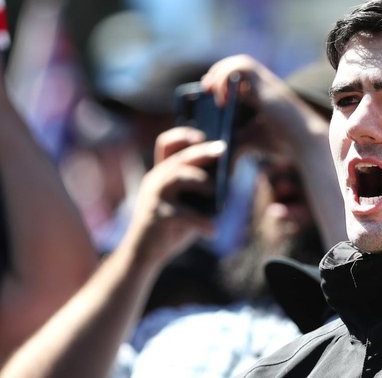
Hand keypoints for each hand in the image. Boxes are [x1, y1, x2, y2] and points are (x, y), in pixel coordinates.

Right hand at [120, 127, 220, 272]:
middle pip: (180, 156)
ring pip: (179, 176)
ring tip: (217, 191)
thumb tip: (229, 172)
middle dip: (204, 151)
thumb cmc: (170, 227)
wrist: (143, 256)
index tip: (202, 135)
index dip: (183, 135)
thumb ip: (201, 186)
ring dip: (202, 181)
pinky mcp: (157, 216)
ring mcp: (155, 196)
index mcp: (162, 173)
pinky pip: (183, 214)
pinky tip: (213, 231)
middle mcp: (156, 179)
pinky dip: (201, 222)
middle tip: (223, 149)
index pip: (166, 143)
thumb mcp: (187, 202)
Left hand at [201, 55, 317, 156]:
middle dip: (217, 73)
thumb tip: (218, 157)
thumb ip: (235, 143)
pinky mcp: (265, 84)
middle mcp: (265, 85)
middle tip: (206, 90)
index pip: (239, 75)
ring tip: (212, 92)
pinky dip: (225, 78)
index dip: (221, 79)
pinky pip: (241, 67)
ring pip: (240, 62)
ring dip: (221, 72)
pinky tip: (222, 99)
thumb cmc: (283, 142)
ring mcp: (266, 82)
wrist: (304, 142)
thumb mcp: (251, 141)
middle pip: (238, 64)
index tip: (209, 93)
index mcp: (262, 95)